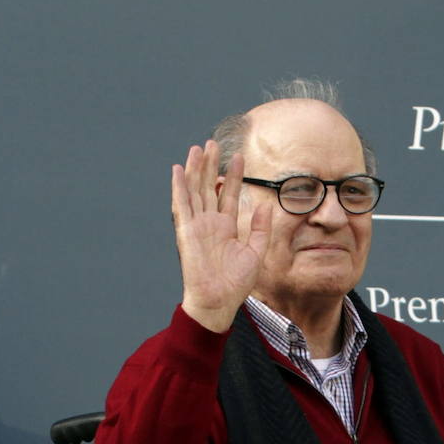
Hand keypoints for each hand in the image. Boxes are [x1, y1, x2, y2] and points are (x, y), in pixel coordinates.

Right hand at [171, 142, 271, 332]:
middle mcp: (210, 222)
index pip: (229, 194)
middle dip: (211, 164)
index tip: (238, 156)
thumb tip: (265, 206)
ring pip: (194, 190)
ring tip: (198, 148)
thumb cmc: (236, 282)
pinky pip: (181, 205)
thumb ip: (260, 229)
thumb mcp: (256, 252)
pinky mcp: (186, 231)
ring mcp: (196, 225)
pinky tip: (178, 170)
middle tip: (213, 143)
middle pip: (208, 187)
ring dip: (195, 169)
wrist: (219, 300)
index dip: (232, 175)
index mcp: (226, 227)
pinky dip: (179, 187)